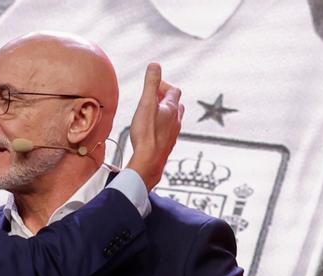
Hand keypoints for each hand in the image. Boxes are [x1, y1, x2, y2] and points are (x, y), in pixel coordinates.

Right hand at [126, 63, 184, 190]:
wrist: (149, 162)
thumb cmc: (147, 134)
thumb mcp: (146, 104)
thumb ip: (150, 84)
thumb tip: (155, 65)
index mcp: (172, 109)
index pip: (173, 91)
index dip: (163, 85)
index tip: (151, 87)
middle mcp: (176, 121)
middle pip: (176, 104)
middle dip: (165, 98)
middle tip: (151, 99)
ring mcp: (173, 134)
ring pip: (173, 119)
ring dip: (164, 113)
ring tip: (151, 114)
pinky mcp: (167, 145)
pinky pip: (168, 131)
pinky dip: (162, 127)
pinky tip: (151, 132)